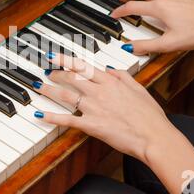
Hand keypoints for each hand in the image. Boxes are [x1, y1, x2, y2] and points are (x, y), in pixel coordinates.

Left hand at [34, 54, 175, 163]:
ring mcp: (93, 108)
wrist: (153, 136)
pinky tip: (41, 114)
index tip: (54, 57)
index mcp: (111, 82)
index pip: (83, 66)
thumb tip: (110, 69)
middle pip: (71, 78)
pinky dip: (52, 117)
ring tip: (39, 85)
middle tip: (46, 71)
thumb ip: (123, 76)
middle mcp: (99, 92)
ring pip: (66, 95)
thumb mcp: (139, 88)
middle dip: (56, 73)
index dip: (66, 61)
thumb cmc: (150, 115)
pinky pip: (67, 119)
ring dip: (49, 89)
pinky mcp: (91, 125)